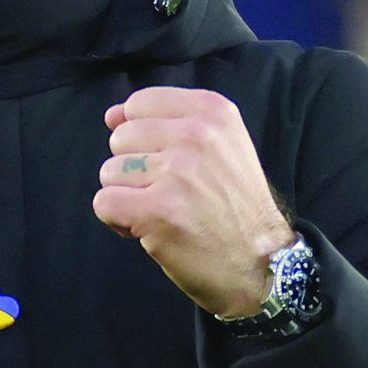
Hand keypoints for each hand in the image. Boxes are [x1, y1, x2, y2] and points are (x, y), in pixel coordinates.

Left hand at [93, 87, 295, 318]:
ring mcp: (177, 172)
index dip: (142, 137)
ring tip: (164, 211)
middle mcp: (196, 135)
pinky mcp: (159, 210)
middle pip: (120, 138)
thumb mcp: (219, 147)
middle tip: (170, 194)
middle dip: (134, 169)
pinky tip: (148, 229)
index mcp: (212, 111)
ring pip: (110, 172)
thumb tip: (111, 115)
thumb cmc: (234, 207)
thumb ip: (164, 123)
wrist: (263, 263)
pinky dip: (118, 221)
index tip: (168, 161)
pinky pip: (104, 203)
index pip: (140, 104)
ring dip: (128, 196)